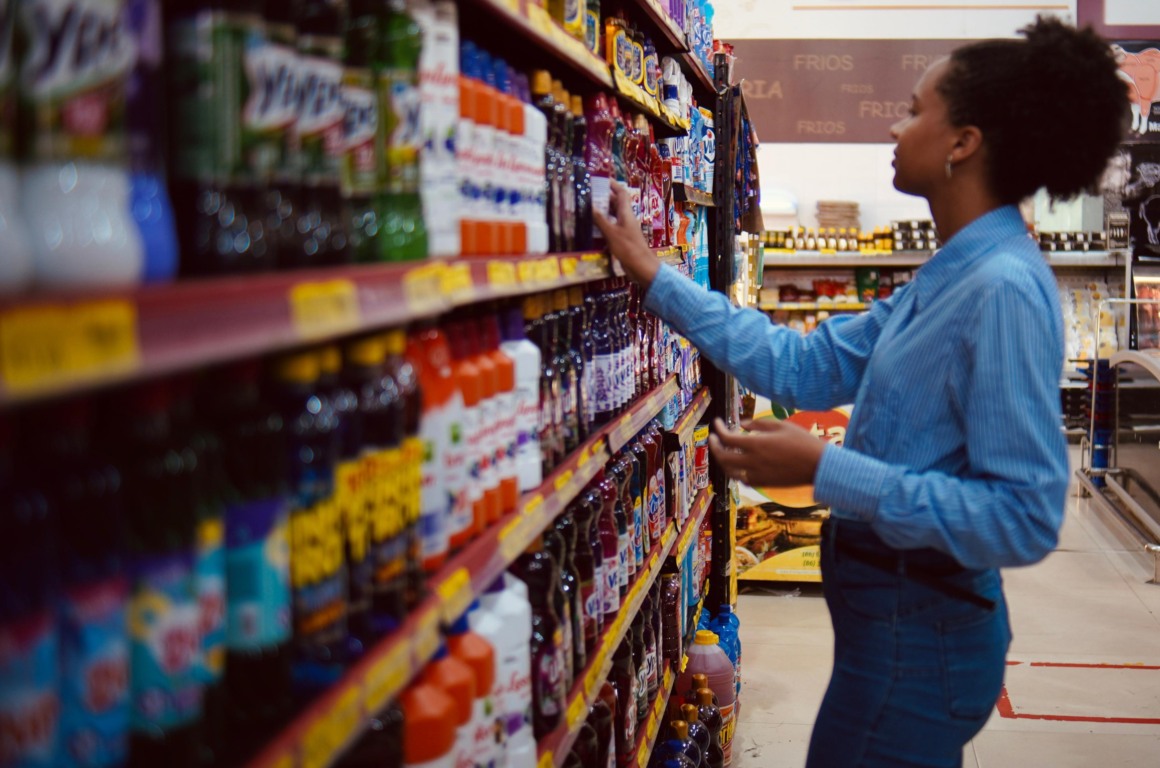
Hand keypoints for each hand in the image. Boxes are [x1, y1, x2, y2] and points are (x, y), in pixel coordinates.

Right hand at [593, 181, 659, 287]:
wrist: (640, 266)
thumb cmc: (628, 248)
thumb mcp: (611, 233)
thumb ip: (601, 220)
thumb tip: (590, 206)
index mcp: (626, 213)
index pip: (621, 193)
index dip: (613, 185)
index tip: (602, 180)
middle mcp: (626, 218)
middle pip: (616, 203)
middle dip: (605, 197)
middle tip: (590, 194)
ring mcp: (625, 229)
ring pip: (614, 215)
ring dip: (603, 210)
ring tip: (588, 208)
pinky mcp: (622, 238)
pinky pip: (612, 226)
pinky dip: (603, 224)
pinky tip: (593, 227)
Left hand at [708, 417, 825, 486]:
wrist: (818, 466)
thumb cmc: (803, 442)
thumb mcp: (781, 426)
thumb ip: (758, 425)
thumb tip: (742, 424)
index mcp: (756, 445)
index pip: (727, 438)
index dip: (718, 429)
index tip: (717, 422)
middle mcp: (752, 461)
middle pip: (723, 456)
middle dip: (715, 446)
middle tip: (714, 438)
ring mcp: (757, 475)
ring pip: (730, 471)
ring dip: (723, 461)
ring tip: (723, 451)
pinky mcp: (763, 483)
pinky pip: (743, 479)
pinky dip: (736, 471)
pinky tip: (739, 465)